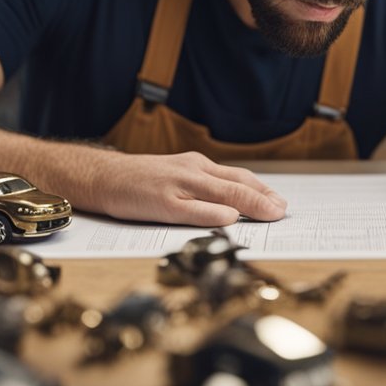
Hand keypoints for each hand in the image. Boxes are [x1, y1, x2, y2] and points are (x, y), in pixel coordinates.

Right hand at [87, 151, 287, 225]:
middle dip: (264, 198)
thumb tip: (234, 208)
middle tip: (283, 211)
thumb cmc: (140, 182)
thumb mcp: (176, 177)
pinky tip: (231, 219)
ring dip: (250, 203)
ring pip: (222, 193)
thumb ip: (202, 189)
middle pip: (236, 184)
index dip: (263, 190)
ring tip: (271, 214)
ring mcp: (178, 186)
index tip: (280, 202)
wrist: (102, 177)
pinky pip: (193, 209)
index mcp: (197, 166)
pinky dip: (215, 214)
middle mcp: (192, 171)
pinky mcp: (163, 203)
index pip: (238, 177)